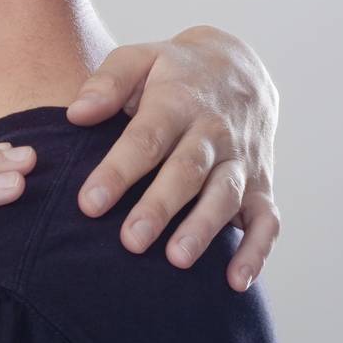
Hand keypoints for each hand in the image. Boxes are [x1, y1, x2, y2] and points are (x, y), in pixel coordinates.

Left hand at [68, 24, 279, 292]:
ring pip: (225, 196)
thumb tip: (76, 113)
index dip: (119, 171)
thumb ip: (107, 83)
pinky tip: (236, 283)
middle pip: (187, 171)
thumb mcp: (138, 59)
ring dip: (203, 230)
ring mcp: (241, 160)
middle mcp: (214, 132)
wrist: (239, 70)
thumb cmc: (172, 72)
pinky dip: (257, 252)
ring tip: (176, 260)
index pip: (146, 138)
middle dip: (160, 207)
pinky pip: (266, 221)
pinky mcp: (261, 185)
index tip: (88, 203)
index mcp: (179, 101)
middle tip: (130, 241)